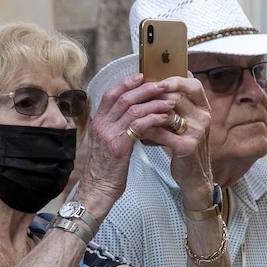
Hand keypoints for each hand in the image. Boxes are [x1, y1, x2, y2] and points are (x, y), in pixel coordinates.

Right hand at [77, 74, 184, 212]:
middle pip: (123, 97)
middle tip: (162, 84)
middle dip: (144, 88)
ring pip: (133, 108)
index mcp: (97, 122)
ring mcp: (109, 135)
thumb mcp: (106, 144)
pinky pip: (139, 125)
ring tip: (169, 100)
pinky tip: (165, 117)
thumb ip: (115, 129)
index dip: (126, 82)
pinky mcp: (119, 146)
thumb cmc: (105, 170)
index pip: (110, 94)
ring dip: (154, 102)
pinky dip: (154, 118)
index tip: (141, 76)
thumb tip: (130, 118)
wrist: (97, 191)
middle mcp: (101, 125)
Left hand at [134, 74, 213, 205]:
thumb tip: (162, 80)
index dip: (175, 80)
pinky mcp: (187, 147)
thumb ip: (178, 103)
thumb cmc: (184, 144)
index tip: (155, 80)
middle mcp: (204, 117)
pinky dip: (147, 129)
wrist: (194, 175)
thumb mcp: (185, 122)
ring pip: (167, 114)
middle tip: (136, 96)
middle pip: (176, 97)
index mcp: (203, 108)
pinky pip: (161, 133)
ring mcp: (197, 132)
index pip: (194, 85)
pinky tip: (137, 130)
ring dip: (147, 112)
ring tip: (132, 111)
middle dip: (153, 96)